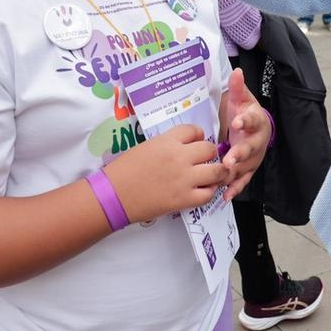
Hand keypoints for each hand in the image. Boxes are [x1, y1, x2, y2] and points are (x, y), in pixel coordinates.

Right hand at [103, 124, 227, 223]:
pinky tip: (204, 190)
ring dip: (218, 172)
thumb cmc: (122, 170)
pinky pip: (208, 194)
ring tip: (214, 174)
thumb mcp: (145, 147)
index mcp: (167, 141)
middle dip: (210, 153)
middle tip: (206, 159)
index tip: (196, 142)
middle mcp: (179, 156)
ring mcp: (184, 178)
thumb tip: (180, 149)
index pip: (194, 130)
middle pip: (209, 149)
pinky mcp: (184, 199)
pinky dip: (209, 192)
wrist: (113, 195)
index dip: (198, 136)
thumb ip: (165, 146)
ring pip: (216, 171)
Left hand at [220, 69, 270, 199]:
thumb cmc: (245, 112)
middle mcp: (258, 141)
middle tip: (229, 159)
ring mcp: (255, 157)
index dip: (245, 121)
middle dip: (240, 154)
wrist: (256, 128)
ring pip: (246, 166)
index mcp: (257, 121)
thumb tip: (237, 71)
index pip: (252, 120)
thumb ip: (238, 88)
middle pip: (251, 148)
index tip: (236, 121)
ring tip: (222, 178)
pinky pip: (243, 180)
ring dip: (235, 173)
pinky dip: (235, 188)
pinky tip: (226, 196)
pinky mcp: (249, 169)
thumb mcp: (241, 99)